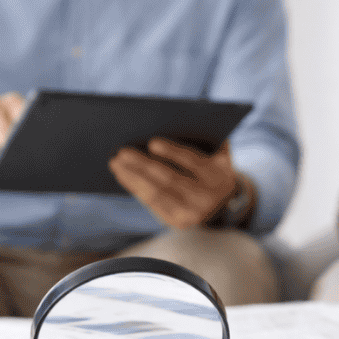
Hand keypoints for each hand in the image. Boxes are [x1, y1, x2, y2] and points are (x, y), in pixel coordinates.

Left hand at [109, 139, 241, 228]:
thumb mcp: (217, 152)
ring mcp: (191, 213)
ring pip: (157, 193)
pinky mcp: (177, 222)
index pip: (193, 162)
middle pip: (170, 180)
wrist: (223, 204)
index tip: (152, 142)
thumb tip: (179, 116)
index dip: (173, 152)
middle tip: (123, 152)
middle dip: (144, 165)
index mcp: (218, 175)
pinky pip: (152, 204)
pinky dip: (135, 188)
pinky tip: (122, 175)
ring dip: (133, 177)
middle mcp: (206, 197)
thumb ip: (206, 136)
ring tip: (115, 162)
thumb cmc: (212, 167)